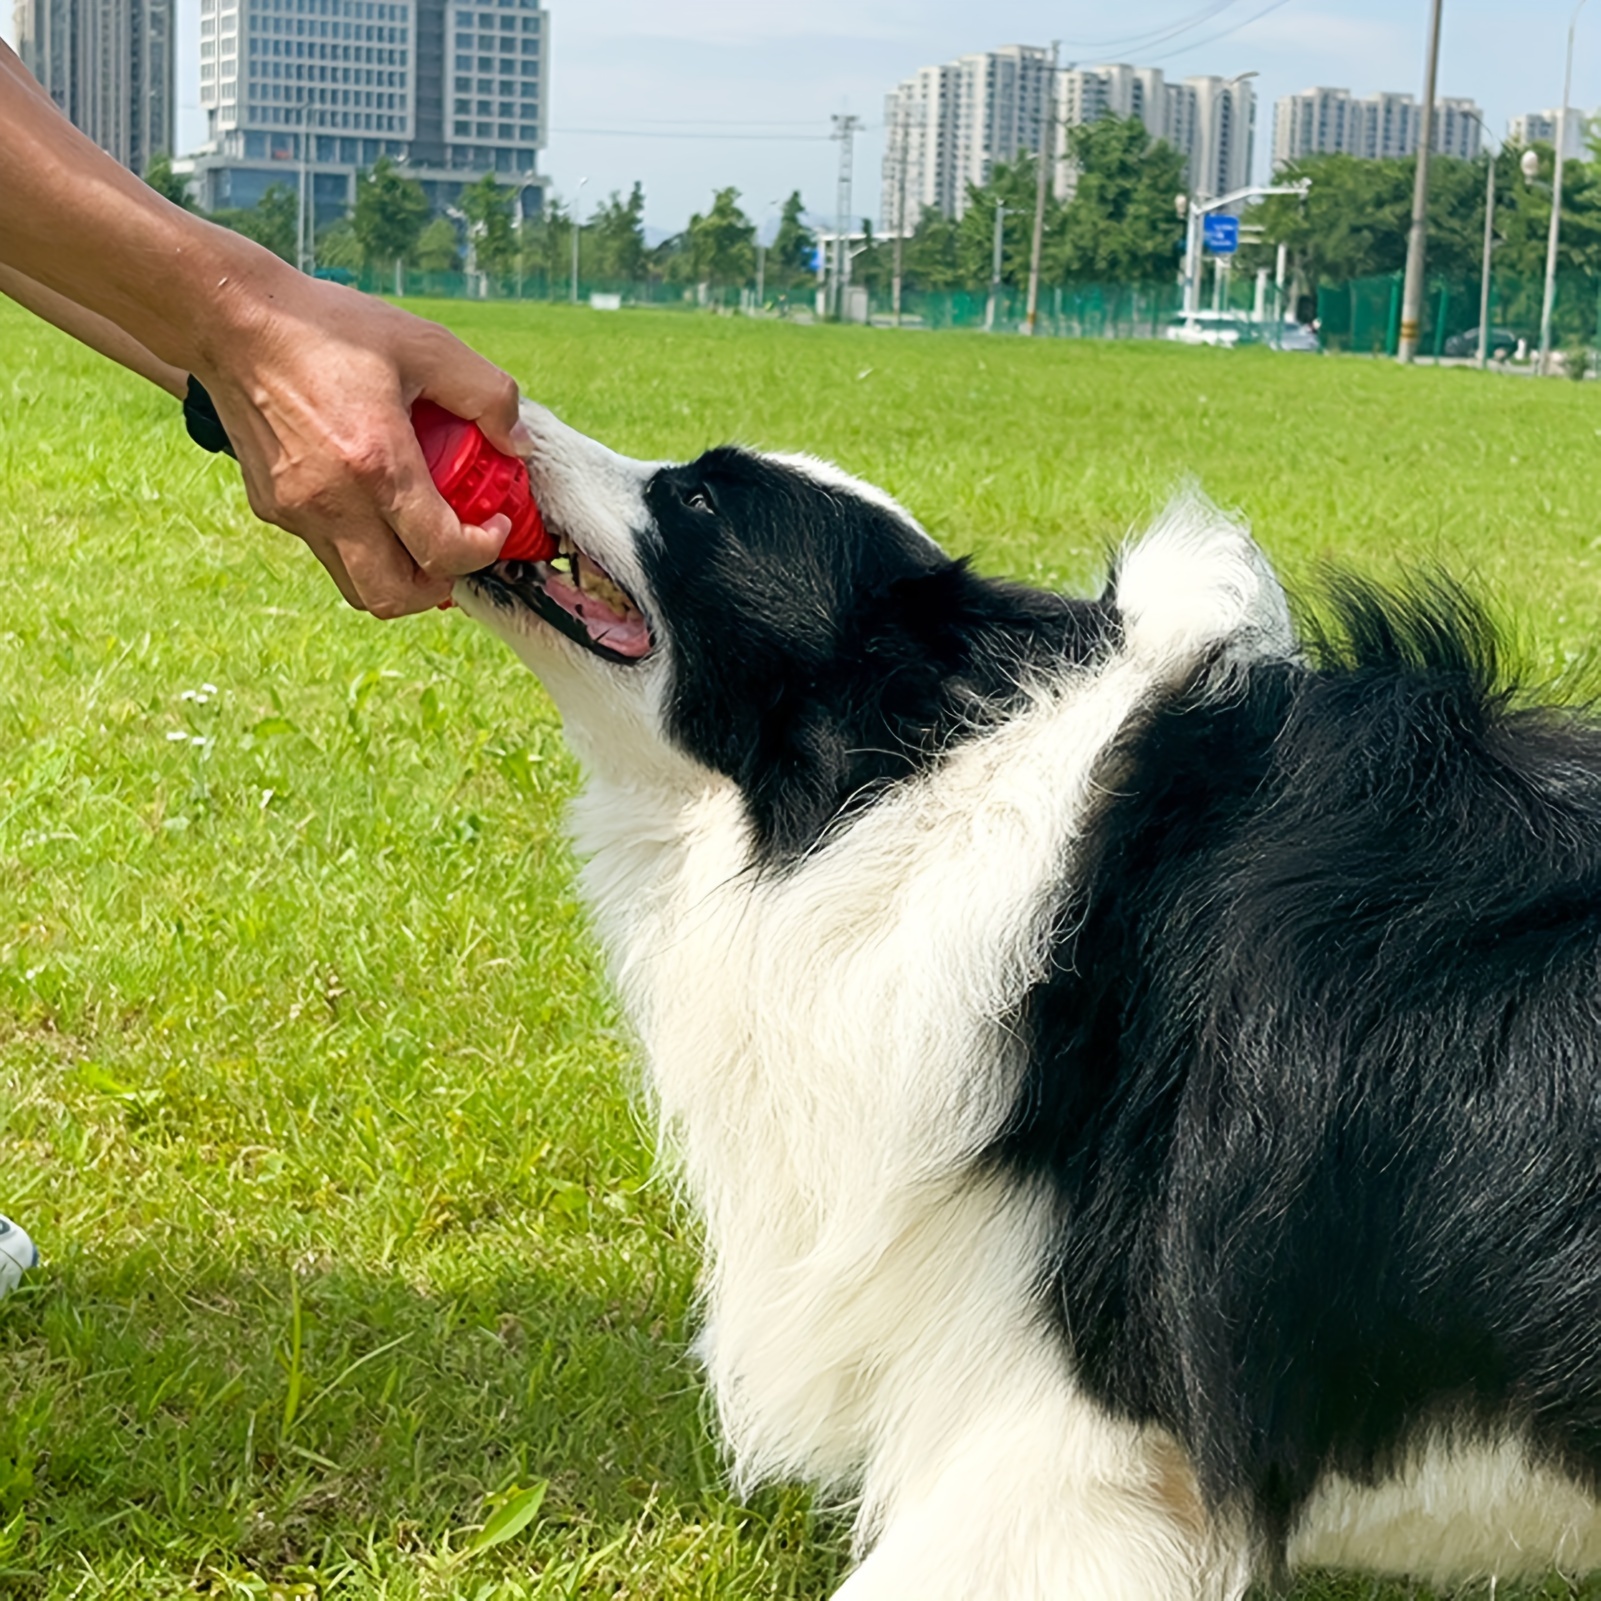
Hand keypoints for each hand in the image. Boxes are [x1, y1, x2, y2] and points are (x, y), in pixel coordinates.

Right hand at [196, 272, 530, 616]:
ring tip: (417, 537)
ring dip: (396, 575)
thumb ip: (486, 393)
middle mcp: (333, 502)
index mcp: (377, 465)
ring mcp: (295, 511)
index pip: (441, 551)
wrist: (233, 320)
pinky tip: (371, 502)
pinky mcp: (270, 507)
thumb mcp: (425, 344)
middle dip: (436, 586)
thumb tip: (516, 445)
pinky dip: (359, 545)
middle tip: (455, 551)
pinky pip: (325, 550)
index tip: (491, 526)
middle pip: (392, 597)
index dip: (481, 551)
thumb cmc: (329, 328)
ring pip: (355, 586)